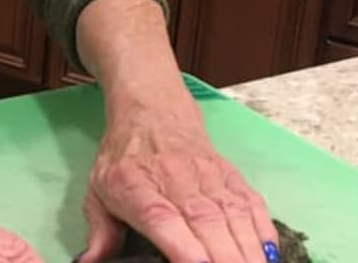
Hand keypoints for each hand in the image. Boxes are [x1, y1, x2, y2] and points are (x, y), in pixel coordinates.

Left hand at [79, 100, 278, 262]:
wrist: (152, 109)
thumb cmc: (125, 157)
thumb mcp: (99, 190)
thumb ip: (100, 232)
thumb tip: (89, 262)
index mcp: (136, 186)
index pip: (162, 218)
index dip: (183, 248)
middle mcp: (175, 179)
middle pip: (206, 223)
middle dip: (224, 260)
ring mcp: (207, 175)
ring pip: (233, 216)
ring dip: (247, 252)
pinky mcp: (230, 174)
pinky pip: (252, 205)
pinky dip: (263, 233)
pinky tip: (268, 257)